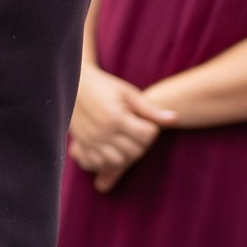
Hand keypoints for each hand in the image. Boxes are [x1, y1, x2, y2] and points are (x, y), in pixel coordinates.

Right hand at [69, 63, 174, 191]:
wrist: (71, 83)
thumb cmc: (103, 85)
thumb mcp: (128, 93)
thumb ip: (150, 109)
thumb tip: (175, 119)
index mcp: (116, 117)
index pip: (146, 136)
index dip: (150, 129)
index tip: (144, 120)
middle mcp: (102, 132)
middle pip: (135, 151)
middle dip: (140, 142)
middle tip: (135, 130)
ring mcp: (90, 140)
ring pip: (118, 161)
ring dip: (124, 152)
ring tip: (123, 139)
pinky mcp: (81, 144)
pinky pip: (97, 163)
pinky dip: (106, 159)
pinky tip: (109, 146)